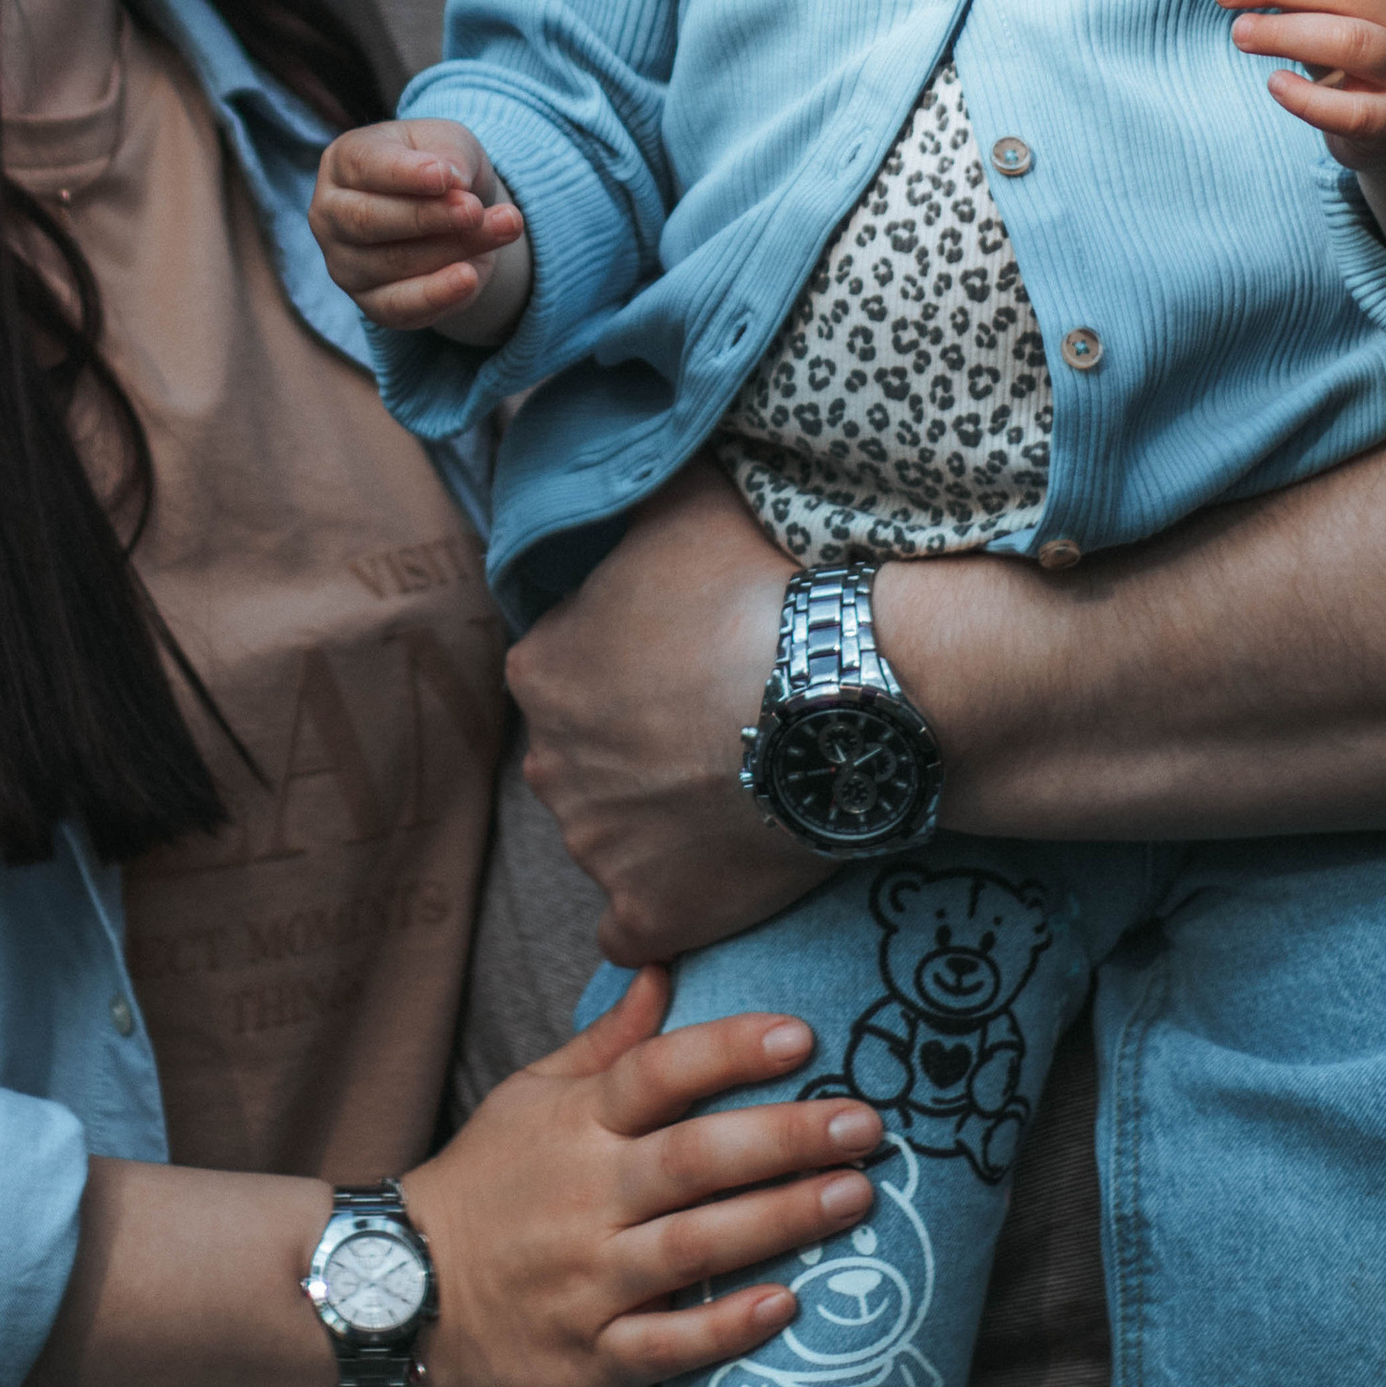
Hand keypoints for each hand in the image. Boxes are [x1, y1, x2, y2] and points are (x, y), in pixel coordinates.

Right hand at [311, 118, 529, 337]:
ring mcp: (345, 264)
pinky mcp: (371, 303)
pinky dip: (437, 294)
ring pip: (393, 263)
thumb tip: (453, 181)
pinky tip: (470, 278)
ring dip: (454, 248)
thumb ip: (449, 154)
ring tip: (506, 227)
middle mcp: (331, 215)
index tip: (445, 176)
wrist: (455, 210)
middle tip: (475, 210)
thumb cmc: (441, 164)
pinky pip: (400, 306)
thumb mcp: (450, 142)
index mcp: (344, 162)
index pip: (366, 166)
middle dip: (427, 216)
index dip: (405, 173)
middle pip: (368, 220)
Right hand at [404, 965, 881, 1386]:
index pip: (659, 1074)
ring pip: (696, 1245)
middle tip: (865, 1124)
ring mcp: (589, 1280)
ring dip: (780, 1220)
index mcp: (577, 1125)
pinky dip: (725, 1327)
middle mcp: (588, 1196)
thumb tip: (665, 963)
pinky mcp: (591, 1356)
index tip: (802, 1037)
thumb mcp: (532, 1095)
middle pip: (695, 1158)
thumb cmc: (486, 1182)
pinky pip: (666, 1344)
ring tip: (856, 1196)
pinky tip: (785, 1304)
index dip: (728, 1050)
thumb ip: (609, 1042)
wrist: (404, 1292)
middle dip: (785, 1139)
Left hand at [511, 463, 832, 966]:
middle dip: (638, 745)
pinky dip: (669, 906)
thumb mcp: (688, 501)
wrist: (845, 690)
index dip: (632, 665)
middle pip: (586, 756)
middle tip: (721, 722)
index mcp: (540, 670)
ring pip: (616, 835)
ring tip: (744, 787)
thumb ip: (641, 493)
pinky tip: (717, 871)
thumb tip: (640, 460)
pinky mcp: (648, 913)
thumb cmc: (762, 586)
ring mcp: (596, 847)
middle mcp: (547, 762)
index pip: (568, 672)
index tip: (689, 661)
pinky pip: (638, 926)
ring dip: (662, 821)